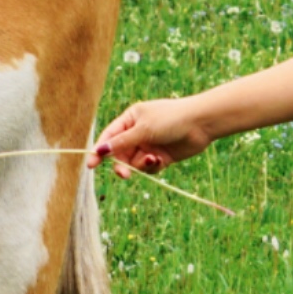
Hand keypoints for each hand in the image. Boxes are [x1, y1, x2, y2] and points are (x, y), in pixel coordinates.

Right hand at [94, 97, 216, 174]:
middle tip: (125, 174)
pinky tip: (161, 160)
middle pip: (120, 153)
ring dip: (140, 165)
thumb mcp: (143, 129)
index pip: (109, 136)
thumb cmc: (171, 119)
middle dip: (121, 164)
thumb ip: (122, 142)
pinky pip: (148, 167)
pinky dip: (152, 167)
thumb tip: (99, 150)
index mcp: (130, 119)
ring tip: (153, 160)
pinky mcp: (160, 156)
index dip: (99, 150)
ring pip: (134, 162)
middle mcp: (137, 132)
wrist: (201, 123)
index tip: (91, 165)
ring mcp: (149, 145)